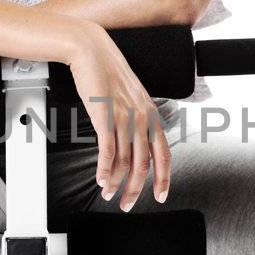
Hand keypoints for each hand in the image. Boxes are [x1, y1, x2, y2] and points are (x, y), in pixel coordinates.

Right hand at [66, 24, 171, 211]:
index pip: (163, 153)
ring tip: (109, 194)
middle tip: (128, 204)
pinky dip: (104, 169)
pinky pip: (107, 150)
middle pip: (144, 163)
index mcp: (150, 113)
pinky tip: (101, 180)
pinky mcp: (104, 115)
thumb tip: (132, 141)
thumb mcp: (129, 96)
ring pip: (125, 160)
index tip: (160, 195)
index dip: (164, 178)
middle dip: (137, 188)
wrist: (91, 49)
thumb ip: (135, 118)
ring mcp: (123, 116)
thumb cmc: (107, 71)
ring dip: (117, 182)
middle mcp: (140, 116)